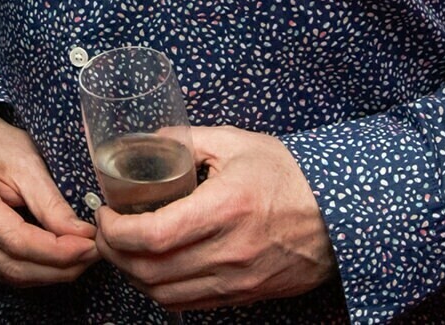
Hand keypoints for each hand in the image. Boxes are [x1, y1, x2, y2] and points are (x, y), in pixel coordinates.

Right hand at [0, 110, 98, 286]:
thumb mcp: (27, 163)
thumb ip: (52, 203)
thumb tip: (82, 237)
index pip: (17, 241)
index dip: (58, 250)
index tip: (91, 244)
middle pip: (13, 265)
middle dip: (59, 266)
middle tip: (93, 253)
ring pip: (10, 275)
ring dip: (50, 272)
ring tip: (81, 256)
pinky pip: (2, 271)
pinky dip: (34, 269)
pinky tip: (57, 258)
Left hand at [95, 126, 335, 310]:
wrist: (338, 215)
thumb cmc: (288, 175)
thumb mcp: (237, 143)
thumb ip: (188, 140)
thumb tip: (147, 141)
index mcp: (226, 208)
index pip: (155, 234)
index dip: (116, 230)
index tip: (105, 213)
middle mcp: (230, 251)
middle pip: (151, 270)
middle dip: (114, 253)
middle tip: (105, 231)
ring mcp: (237, 279)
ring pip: (165, 294)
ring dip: (133, 275)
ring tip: (123, 250)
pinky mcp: (243, 295)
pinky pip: (189, 304)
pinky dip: (160, 290)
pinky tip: (152, 267)